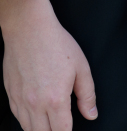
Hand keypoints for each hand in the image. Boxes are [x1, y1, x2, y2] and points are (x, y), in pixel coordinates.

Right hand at [0, 0, 97, 129]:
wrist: (29, 30)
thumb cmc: (56, 44)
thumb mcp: (82, 68)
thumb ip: (87, 95)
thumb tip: (91, 114)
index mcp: (55, 98)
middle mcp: (35, 103)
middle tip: (62, 127)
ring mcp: (20, 99)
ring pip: (28, 128)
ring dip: (40, 130)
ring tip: (50, 125)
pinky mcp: (10, 94)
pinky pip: (17, 117)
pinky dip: (27, 121)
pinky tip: (35, 117)